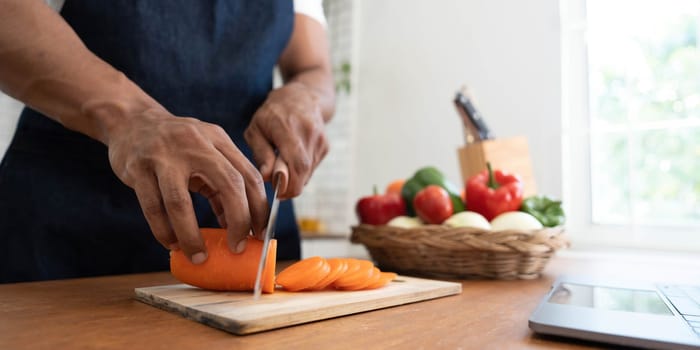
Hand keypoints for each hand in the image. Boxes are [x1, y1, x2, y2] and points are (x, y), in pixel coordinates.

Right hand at [106, 108, 267, 262]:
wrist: (131, 120)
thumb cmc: (177, 145)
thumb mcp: (206, 153)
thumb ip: (223, 183)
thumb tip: (239, 225)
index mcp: (218, 139)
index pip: (249, 176)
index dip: (259, 208)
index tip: (261, 233)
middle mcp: (196, 144)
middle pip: (228, 185)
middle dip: (238, 221)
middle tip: (237, 247)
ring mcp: (164, 155)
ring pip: (181, 203)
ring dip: (192, 236)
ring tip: (199, 256)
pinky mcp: (138, 168)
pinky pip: (153, 208)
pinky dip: (164, 231)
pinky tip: (172, 243)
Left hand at [244, 82, 328, 198]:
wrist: (302, 97)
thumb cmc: (273, 114)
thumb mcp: (256, 129)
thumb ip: (261, 153)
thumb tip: (268, 177)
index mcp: (288, 127)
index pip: (296, 165)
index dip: (288, 185)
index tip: (277, 193)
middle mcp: (309, 133)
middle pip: (304, 173)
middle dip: (290, 187)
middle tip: (277, 189)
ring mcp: (320, 140)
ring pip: (308, 173)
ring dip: (294, 178)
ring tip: (281, 166)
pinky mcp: (325, 146)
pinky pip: (312, 169)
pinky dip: (300, 172)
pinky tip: (291, 159)